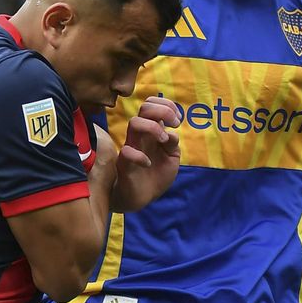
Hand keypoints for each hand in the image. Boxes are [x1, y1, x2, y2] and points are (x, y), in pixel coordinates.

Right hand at [110, 96, 180, 212]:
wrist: (143, 198)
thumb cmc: (156, 175)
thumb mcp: (171, 157)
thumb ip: (173, 143)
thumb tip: (171, 133)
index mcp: (151, 131)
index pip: (152, 105)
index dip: (167, 105)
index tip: (177, 120)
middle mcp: (140, 136)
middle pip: (144, 108)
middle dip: (163, 111)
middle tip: (174, 124)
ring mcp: (131, 147)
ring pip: (134, 123)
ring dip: (153, 127)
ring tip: (163, 141)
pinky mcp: (124, 164)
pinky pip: (127, 152)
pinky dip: (140, 157)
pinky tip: (148, 164)